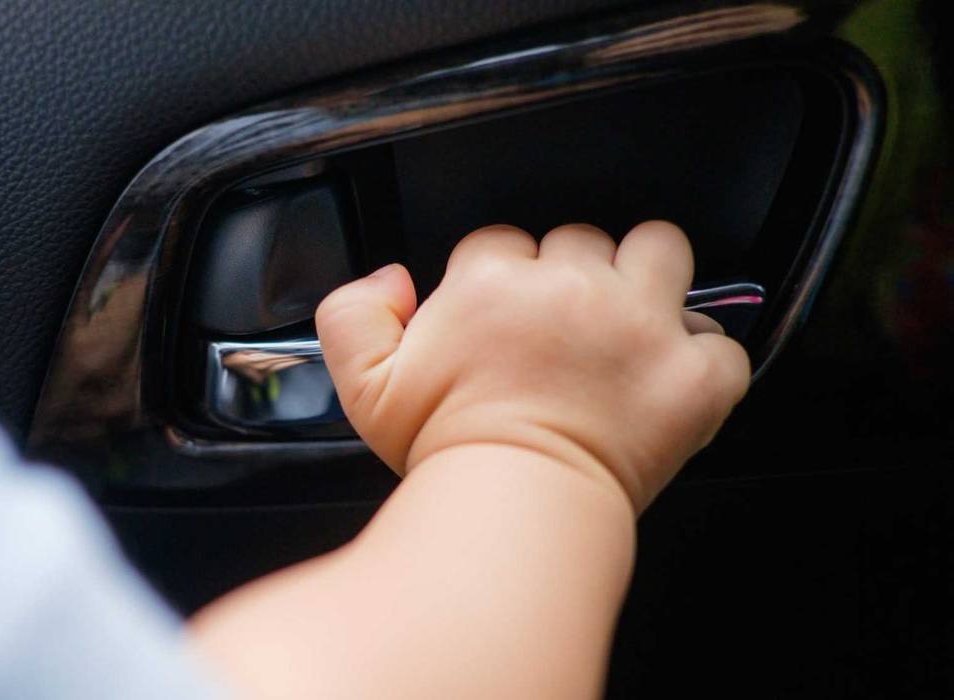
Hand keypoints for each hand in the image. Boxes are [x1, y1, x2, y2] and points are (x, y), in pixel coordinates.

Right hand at [315, 221, 749, 512]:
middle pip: (581, 238)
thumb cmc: (447, 455)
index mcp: (494, 283)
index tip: (503, 315)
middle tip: (563, 329)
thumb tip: (391, 279)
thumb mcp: (364, 387)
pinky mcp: (690, 373)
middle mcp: (572, 288)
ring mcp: (640, 324)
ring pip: (662, 249)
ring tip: (631, 320)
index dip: (500, 275)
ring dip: (649, 276)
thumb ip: (353, 313)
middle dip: (572, 274)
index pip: (501, 240)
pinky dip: (702, 359)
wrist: (514, 514)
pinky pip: (720, 339)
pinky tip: (670, 378)